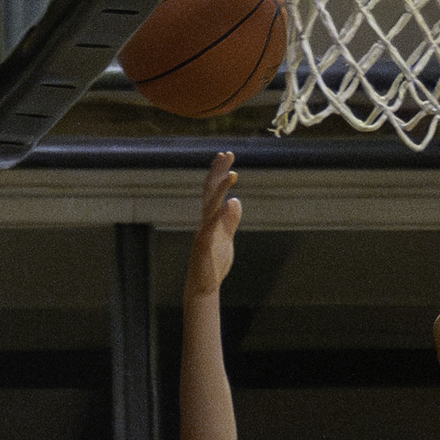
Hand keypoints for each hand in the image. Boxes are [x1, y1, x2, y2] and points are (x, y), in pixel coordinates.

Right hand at [184, 151, 240, 298]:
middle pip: (210, 192)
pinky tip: (230, 202)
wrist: (204, 286)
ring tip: (233, 174)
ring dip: (221, 190)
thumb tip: (236, 201)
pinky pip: (212, 227)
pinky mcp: (204, 245)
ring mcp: (203, 232)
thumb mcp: (226, 238)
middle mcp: (205, 221)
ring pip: (211, 206)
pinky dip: (220, 214)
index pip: (213, 191)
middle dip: (218, 172)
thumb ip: (230, 220)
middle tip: (227, 153)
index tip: (226, 156)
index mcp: (210, 219)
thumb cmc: (213, 264)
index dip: (219, 172)